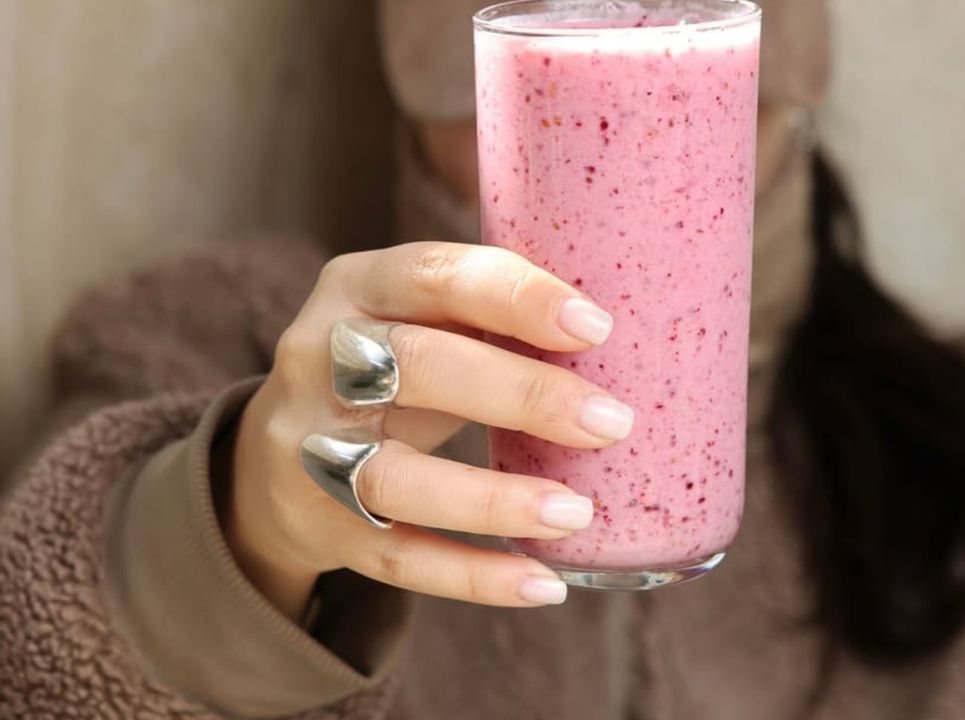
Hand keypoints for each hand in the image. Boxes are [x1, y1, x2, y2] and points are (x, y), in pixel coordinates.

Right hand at [225, 242, 632, 619]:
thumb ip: (493, 312)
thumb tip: (627, 333)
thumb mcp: (423, 317)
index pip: (435, 275)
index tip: (595, 328)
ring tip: (578, 513)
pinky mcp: (319, 525)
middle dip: (522, 394)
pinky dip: (474, 577)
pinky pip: (399, 558)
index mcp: (358, 286)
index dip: (515, 297)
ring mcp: (308, 447)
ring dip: (493, 498)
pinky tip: (544, 583)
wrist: (278, 457)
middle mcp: (318, 359)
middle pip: (417, 367)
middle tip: (612, 422)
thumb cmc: (393, 368)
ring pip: (396, 476)